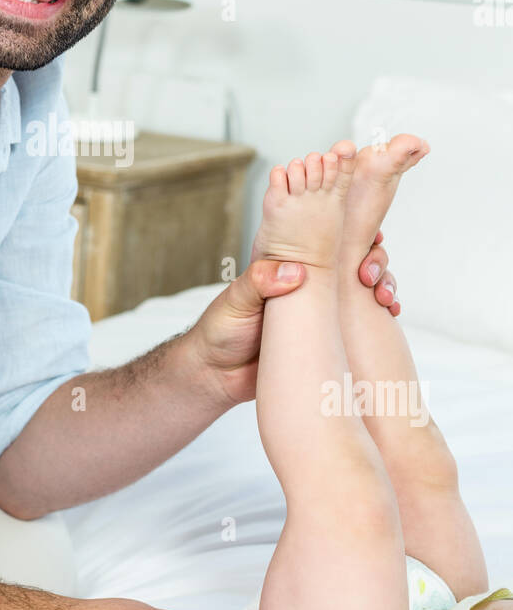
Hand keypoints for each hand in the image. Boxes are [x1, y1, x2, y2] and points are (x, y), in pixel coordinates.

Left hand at [183, 229, 400, 409]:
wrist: (219, 377)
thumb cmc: (220, 331)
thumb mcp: (235, 300)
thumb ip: (259, 282)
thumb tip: (296, 273)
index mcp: (288, 264)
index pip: (325, 237)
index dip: (351, 231)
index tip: (371, 236)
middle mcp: (310, 281)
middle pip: (354, 257)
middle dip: (374, 259)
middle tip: (368, 275)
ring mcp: (323, 308)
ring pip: (366, 287)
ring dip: (384, 284)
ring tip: (384, 298)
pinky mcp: (329, 335)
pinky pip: (363, 320)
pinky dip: (381, 312)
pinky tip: (390, 313)